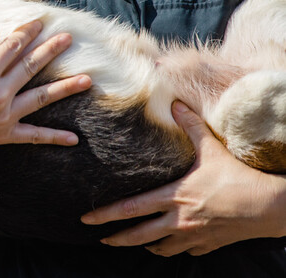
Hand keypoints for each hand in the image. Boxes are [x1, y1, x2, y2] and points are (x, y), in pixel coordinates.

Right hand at [0, 20, 90, 163]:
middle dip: (51, 50)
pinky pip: (33, 135)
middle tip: (69, 39)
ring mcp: (4, 114)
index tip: (40, 22)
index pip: (11, 46)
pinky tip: (74, 139)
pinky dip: (53, 137)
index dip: (26, 32)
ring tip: (87, 79)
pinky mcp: (3, 134)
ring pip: (41, 97)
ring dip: (65, 88)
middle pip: (30, 65)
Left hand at [81, 100, 285, 255]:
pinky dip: (172, 248)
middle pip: (138, 235)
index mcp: (173, 197)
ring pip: (159, 247)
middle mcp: (178, 220)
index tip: (86, 219)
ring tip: (131, 242)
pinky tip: (168, 244)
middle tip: (99, 239)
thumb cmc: (238, 177)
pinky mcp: (208, 245)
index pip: (130, 208)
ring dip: (144, 245)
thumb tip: (175, 102)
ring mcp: (193, 236)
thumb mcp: (211, 148)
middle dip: (116, 238)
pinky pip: (184, 251)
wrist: (269, 207)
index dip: (105, 214)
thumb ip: (190, 125)